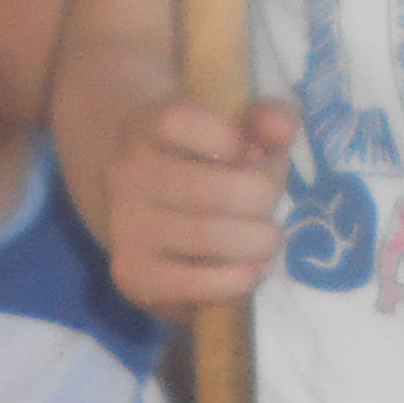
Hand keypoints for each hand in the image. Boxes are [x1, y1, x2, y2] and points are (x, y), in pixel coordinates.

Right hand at [103, 98, 297, 311]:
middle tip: (269, 208)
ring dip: (257, 243)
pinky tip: (248, 268)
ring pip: (211, 237)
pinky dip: (238, 279)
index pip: (179, 122)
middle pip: (214, 188)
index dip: (231, 140)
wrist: (150, 214)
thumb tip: (278, 130)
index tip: (248, 152)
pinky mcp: (133, 276)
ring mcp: (125, 228)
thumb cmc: (208, 165)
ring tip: (265, 240)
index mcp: (145, 126)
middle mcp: (125, 175)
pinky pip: (200, 283)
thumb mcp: (239, 129)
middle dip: (261, 200)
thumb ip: (269, 118)